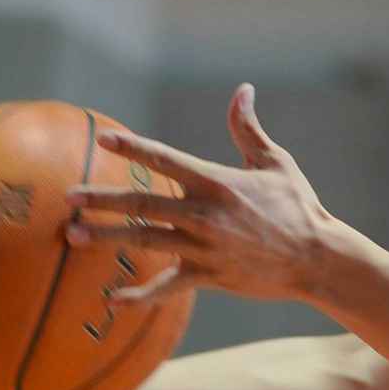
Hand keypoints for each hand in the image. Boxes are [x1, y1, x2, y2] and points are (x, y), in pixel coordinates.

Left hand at [71, 90, 338, 311]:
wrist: (319, 258)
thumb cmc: (299, 207)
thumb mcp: (277, 163)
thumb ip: (249, 130)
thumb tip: (242, 91)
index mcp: (219, 183)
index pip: (167, 160)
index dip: (135, 147)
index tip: (105, 138)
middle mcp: (205, 215)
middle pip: (142, 205)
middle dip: (102, 200)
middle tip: (69, 197)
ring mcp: (204, 248)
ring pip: (144, 241)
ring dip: (106, 238)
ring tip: (73, 235)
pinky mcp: (208, 275)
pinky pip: (166, 287)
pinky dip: (139, 295)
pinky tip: (113, 298)